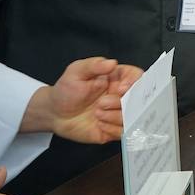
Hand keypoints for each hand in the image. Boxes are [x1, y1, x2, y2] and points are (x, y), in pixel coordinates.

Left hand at [23, 57, 142, 142]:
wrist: (55, 114)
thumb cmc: (66, 90)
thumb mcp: (76, 72)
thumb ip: (94, 65)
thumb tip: (113, 63)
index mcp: (117, 79)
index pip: (138, 77)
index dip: (135, 82)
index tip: (121, 88)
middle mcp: (122, 96)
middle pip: (138, 99)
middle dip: (122, 102)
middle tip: (102, 103)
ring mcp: (119, 114)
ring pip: (132, 117)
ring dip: (115, 116)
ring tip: (96, 114)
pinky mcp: (114, 130)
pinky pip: (123, 132)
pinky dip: (112, 128)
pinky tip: (98, 124)